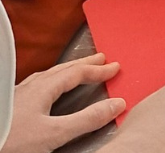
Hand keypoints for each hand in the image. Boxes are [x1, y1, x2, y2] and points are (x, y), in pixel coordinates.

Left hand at [1, 54, 124, 152]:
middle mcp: (28, 89)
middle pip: (61, 69)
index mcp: (41, 90)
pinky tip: (47, 90)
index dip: (97, 70)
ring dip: (66, 70)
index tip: (115, 67)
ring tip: (77, 69)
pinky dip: (51, 81)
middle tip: (100, 58)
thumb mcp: (54, 134)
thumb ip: (86, 119)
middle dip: (83, 64)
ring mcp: (17, 96)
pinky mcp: (10, 107)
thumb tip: (115, 104)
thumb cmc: (11, 143)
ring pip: (47, 76)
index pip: (76, 73)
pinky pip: (36, 85)